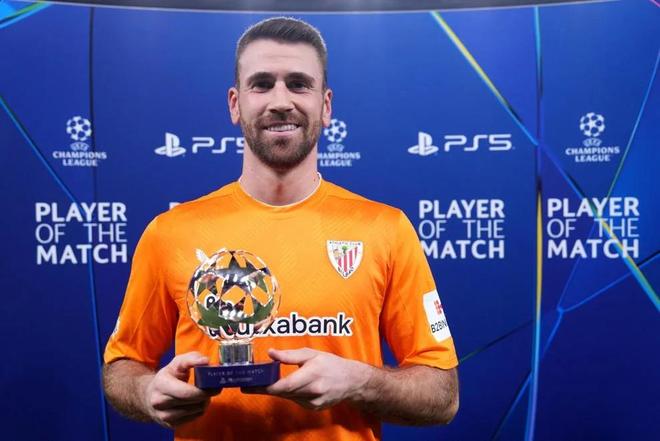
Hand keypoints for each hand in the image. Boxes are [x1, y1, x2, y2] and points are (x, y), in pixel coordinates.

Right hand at [141, 352, 220, 427]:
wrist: (149, 396)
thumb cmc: (169, 376)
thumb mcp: (177, 363)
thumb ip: (192, 358)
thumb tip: (206, 361)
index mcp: (161, 384)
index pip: (186, 392)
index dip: (204, 390)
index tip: (216, 385)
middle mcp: (160, 402)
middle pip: (193, 402)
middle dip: (207, 394)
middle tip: (215, 388)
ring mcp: (164, 416)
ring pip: (196, 411)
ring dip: (204, 402)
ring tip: (203, 393)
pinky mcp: (171, 425)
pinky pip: (194, 418)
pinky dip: (200, 409)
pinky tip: (197, 402)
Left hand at [243, 348, 371, 410]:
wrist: (351, 382)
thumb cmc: (331, 364)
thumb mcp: (311, 354)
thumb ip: (290, 355)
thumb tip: (270, 353)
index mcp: (313, 374)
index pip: (286, 385)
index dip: (267, 387)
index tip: (251, 385)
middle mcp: (313, 391)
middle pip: (282, 392)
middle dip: (264, 388)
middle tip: (247, 383)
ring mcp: (313, 402)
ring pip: (287, 397)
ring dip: (275, 390)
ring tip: (262, 382)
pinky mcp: (313, 408)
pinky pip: (295, 400)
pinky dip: (289, 393)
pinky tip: (289, 385)